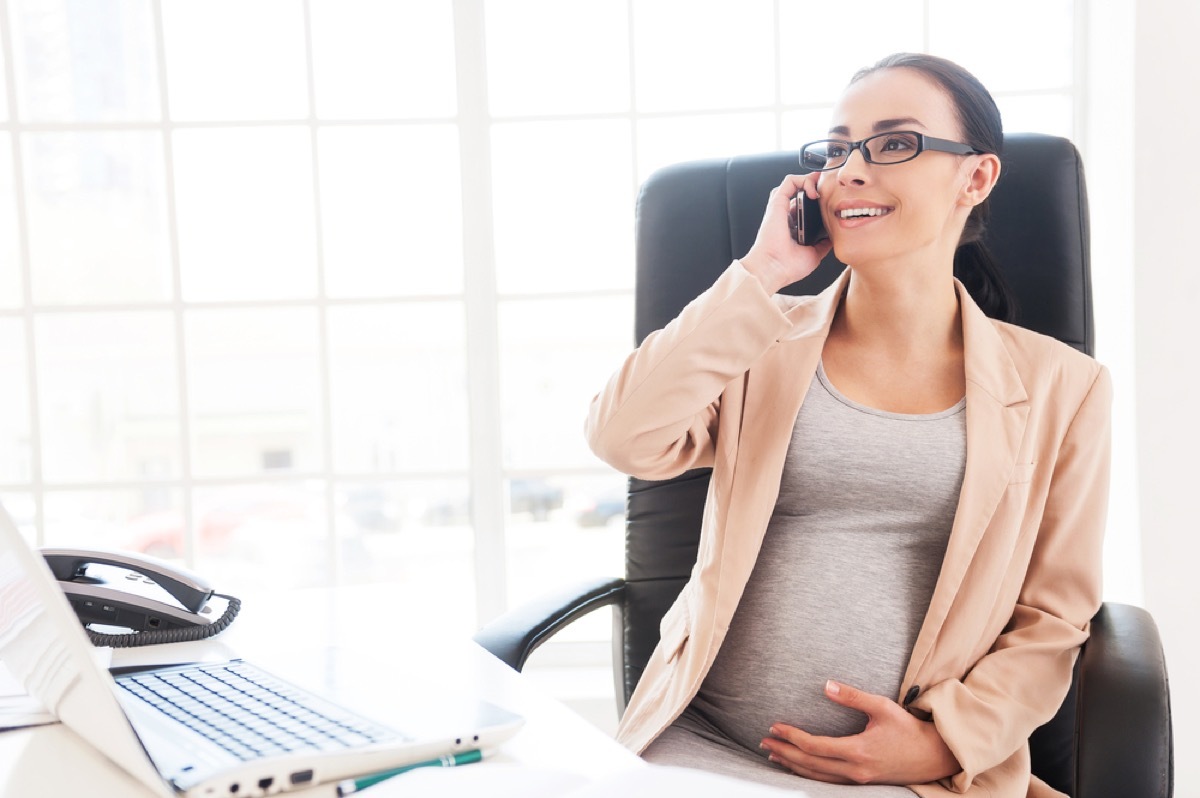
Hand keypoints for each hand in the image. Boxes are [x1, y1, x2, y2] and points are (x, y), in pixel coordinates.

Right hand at [740, 174, 833, 294]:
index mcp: (792, 229)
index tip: (831, 202)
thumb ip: (822, 244)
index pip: (804, 209)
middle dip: (816, 188)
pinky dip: (803, 180)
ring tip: (821, 189)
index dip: (818, 202)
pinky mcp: (777, 203)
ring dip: (810, 181)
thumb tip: (831, 238)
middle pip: (800, 194)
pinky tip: (814, 192)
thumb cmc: (788, 267)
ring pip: (794, 184)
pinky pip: (790, 181)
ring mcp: (781, 209)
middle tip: (830, 191)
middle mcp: (785, 217)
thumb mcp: (813, 255)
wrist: (774, 269)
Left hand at [760, 681, 959, 785]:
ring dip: (792, 765)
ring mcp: (857, 780)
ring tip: (773, 754)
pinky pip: (827, 782)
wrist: (933, 756)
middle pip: (810, 764)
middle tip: (764, 741)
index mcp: (858, 751)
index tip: (775, 726)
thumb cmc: (908, 729)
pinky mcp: (860, 782)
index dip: (792, 737)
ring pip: (816, 777)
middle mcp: (855, 769)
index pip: (815, 746)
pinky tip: (797, 767)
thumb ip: (853, 697)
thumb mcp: (883, 707)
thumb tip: (826, 685)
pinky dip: (808, 774)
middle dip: (784, 752)